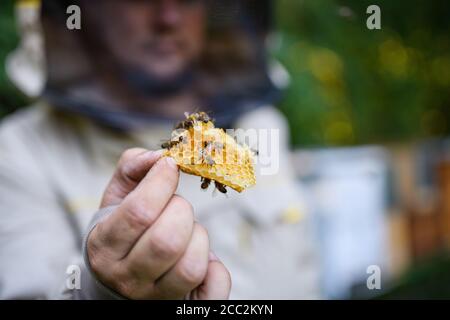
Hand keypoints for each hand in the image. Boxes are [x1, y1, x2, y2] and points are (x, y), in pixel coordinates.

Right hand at [87, 148, 230, 298]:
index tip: (170, 167)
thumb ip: (133, 168)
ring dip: (199, 237)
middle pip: (167, 241)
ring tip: (187, 232)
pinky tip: (200, 255)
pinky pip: (215, 285)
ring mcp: (155, 298)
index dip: (162, 182)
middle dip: (181, 210)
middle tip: (177, 206)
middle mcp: (127, 278)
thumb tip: (161, 156)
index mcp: (105, 246)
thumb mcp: (117, 198)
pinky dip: (216, 267)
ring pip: (192, 266)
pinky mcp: (182, 306)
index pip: (139, 212)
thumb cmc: (123, 231)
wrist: (119, 279)